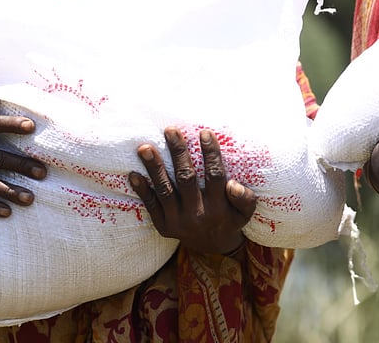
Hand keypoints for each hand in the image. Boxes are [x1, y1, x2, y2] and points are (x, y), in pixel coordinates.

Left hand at [128, 127, 255, 255]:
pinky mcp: (163, 226)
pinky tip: (133, 173)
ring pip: (165, 190)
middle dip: (178, 152)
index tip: (205, 132)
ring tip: (144, 147)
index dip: (210, 154)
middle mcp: (197, 214)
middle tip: (170, 130)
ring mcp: (178, 221)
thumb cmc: (229, 220)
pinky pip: (151, 205)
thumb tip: (232, 184)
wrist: (211, 248)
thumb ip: (245, 199)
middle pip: (186, 179)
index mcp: (218, 207)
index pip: (215, 176)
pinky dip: (142, 189)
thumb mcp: (244, 213)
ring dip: (154, 168)